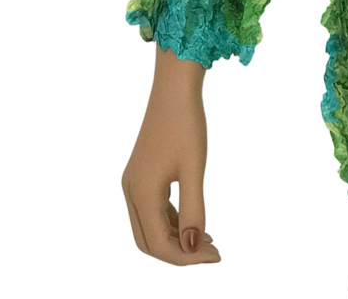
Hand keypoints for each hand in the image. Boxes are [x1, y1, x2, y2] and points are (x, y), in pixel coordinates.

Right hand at [122, 45, 220, 264]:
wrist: (173, 89)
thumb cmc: (186, 124)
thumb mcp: (194, 167)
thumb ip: (193, 209)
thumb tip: (193, 246)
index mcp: (141, 193)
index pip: (159, 243)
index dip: (186, 257)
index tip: (216, 256)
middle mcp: (131, 191)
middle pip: (148, 241)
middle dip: (179, 253)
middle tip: (212, 253)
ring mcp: (133, 183)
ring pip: (148, 227)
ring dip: (174, 238)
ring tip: (208, 241)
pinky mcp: (140, 174)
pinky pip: (151, 210)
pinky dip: (170, 222)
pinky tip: (192, 222)